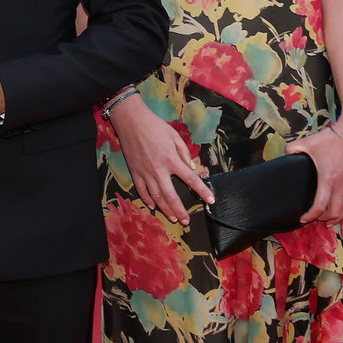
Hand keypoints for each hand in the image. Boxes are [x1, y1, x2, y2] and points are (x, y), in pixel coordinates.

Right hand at [108, 93, 214, 224]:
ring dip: (165, 209)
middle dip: (180, 210)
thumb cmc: (155, 126)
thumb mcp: (175, 136)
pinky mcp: (134, 172)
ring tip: (173, 217)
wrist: (131, 121)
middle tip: (186, 221)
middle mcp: (158, 169)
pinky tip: (154, 206)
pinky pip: (142, 190)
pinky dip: (148, 200)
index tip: (210, 200)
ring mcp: (145, 173)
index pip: (191, 179)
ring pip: (156, 196)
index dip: (202, 191)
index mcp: (171, 159)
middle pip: (171, 195)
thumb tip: (192, 169)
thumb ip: (184, 153)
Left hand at [285, 124, 342, 223]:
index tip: (303, 219)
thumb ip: (291, 149)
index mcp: (327, 179)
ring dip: (338, 217)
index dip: (310, 216)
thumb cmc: (331, 138)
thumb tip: (283, 156)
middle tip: (314, 220)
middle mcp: (340, 184)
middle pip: (334, 212)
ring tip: (330, 222)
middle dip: (324, 219)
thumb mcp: (306, 142)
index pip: (319, 206)